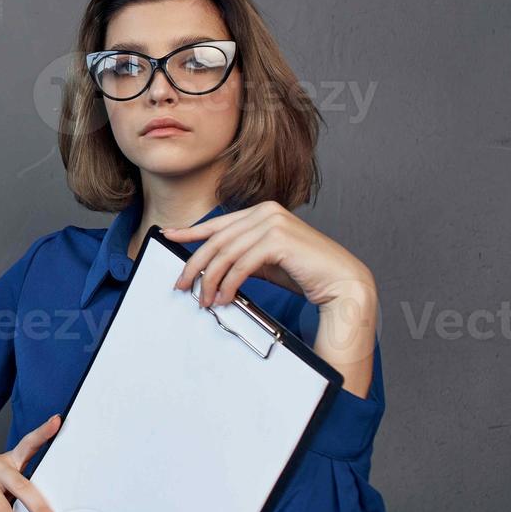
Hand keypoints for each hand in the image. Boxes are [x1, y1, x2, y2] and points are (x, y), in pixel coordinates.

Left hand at [161, 201, 378, 395]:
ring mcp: (272, 223)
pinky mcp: (279, 239)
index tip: (168, 236)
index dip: (190, 231)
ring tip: (205, 300)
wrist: (341, 282)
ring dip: (211, 280)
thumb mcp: (266, 261)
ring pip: (226, 253)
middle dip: (195, 265)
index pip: (218, 223)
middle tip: (182, 285)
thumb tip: (211, 266)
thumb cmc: (304, 272)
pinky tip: (225, 298)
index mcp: (261, 212)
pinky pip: (241, 264)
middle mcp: (265, 212)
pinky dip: (229, 284)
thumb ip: (242, 256)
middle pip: (216, 240)